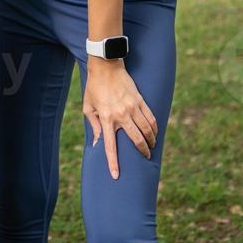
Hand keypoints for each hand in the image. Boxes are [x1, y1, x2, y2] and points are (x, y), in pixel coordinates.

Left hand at [81, 59, 157, 180]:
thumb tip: (97, 143)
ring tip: (152, 146)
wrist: (106, 67)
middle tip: (146, 157)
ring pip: (147, 130)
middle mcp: (121, 115)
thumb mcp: (88, 107)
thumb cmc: (94, 88)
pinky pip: (151, 118)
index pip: (110, 146)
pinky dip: (154, 127)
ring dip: (151, 140)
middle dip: (143, 151)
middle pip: (136, 139)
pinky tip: (154, 133)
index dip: (113, 162)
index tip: (116, 175)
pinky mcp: (140, 100)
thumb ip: (94, 126)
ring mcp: (132, 107)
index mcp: (106, 118)